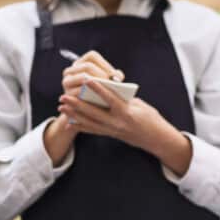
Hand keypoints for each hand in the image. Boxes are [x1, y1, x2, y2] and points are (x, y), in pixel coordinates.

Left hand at [57, 82, 191, 175]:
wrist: (156, 139)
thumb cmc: (150, 119)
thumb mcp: (139, 105)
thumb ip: (123, 98)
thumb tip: (108, 91)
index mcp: (127, 113)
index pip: (110, 99)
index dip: (97, 89)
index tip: (87, 80)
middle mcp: (117, 123)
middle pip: (93, 113)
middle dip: (77, 104)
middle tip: (64, 97)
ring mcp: (113, 130)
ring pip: (89, 122)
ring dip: (74, 114)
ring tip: (62, 107)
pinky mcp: (111, 135)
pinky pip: (92, 130)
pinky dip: (80, 126)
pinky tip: (70, 122)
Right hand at [61, 51, 123, 97]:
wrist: (86, 112)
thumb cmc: (100, 94)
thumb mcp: (107, 82)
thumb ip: (113, 76)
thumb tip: (118, 76)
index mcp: (80, 63)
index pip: (92, 56)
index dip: (105, 64)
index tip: (114, 75)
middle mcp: (70, 70)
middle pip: (87, 66)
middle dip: (102, 74)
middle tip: (112, 84)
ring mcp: (66, 81)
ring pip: (83, 77)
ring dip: (97, 83)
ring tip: (108, 90)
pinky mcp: (67, 94)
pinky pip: (79, 92)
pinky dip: (91, 94)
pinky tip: (101, 99)